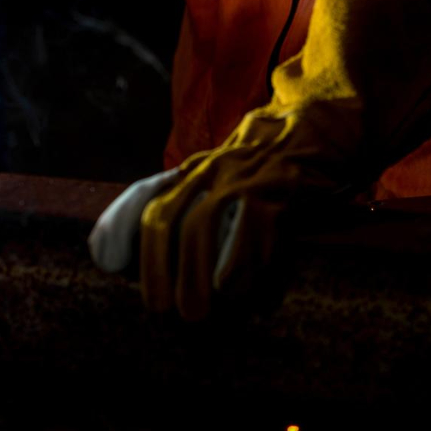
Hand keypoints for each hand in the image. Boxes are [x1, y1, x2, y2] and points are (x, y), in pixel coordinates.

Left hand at [89, 0, 430, 320]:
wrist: (327, 117)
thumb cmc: (279, 154)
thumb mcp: (231, 169)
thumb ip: (203, 198)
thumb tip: (181, 248)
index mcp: (197, 169)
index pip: (144, 194)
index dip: (119, 227)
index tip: (103, 260)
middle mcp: (211, 170)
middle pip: (164, 216)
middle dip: (154, 266)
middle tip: (158, 309)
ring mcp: (243, 177)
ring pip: (200, 225)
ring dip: (192, 274)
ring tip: (193, 313)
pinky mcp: (279, 188)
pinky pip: (252, 228)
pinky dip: (239, 262)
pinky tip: (232, 292)